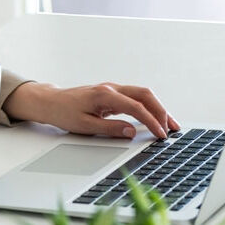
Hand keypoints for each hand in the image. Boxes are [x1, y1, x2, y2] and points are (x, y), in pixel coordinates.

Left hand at [2, 81, 180, 138]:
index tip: (162, 135)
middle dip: (161, 111)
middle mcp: (110, 88)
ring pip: (141, 94)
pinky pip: (135, 97)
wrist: (51, 101)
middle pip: (144, 95)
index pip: (136, 107)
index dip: (152, 121)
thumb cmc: (64, 112)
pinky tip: (154, 118)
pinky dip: (147, 107)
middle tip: (173, 129)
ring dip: (157, 107)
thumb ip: (110, 128)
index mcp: (104, 95)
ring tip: (170, 125)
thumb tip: (132, 132)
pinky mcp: (111, 94)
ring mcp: (111, 89)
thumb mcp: (85, 126)